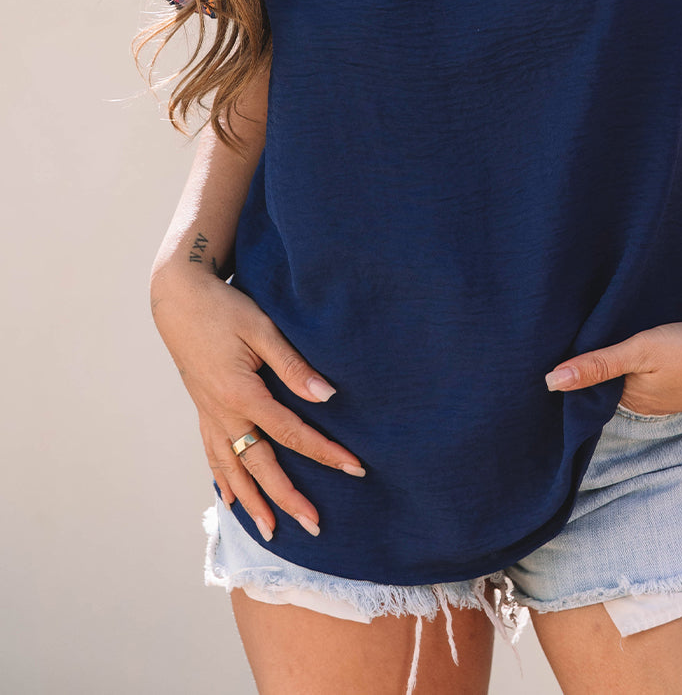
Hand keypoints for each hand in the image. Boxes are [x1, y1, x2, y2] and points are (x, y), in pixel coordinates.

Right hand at [150, 267, 365, 539]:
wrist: (178, 299)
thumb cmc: (224, 308)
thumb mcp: (262, 329)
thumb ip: (293, 366)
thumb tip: (327, 397)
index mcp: (241, 393)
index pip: (291, 433)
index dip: (324, 453)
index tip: (354, 469)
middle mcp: (223, 413)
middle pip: (260, 465)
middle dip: (288, 498)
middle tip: (315, 526)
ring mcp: (209, 415)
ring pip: (233, 469)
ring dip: (253, 503)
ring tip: (272, 533)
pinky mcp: (203, 410)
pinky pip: (214, 456)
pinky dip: (225, 482)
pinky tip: (233, 500)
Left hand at [543, 318, 681, 414]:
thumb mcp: (641, 351)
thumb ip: (598, 364)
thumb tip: (550, 381)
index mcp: (629, 399)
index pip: (588, 387)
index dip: (573, 368)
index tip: (553, 346)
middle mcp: (644, 401)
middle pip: (607, 382)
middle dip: (591, 365)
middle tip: (570, 332)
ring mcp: (665, 393)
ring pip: (629, 376)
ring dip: (616, 360)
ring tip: (597, 331)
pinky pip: (650, 372)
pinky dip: (639, 360)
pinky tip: (637, 341)